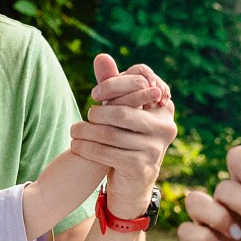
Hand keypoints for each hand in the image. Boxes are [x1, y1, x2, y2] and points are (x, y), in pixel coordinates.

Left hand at [69, 55, 175, 195]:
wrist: (132, 185)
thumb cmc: (125, 140)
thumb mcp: (120, 111)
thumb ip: (113, 84)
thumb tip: (101, 56)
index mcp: (164, 108)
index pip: (141, 81)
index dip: (116, 84)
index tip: (95, 93)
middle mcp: (165, 127)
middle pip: (123, 110)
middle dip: (99, 112)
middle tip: (85, 114)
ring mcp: (155, 148)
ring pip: (111, 133)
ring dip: (87, 131)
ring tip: (74, 130)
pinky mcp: (140, 167)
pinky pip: (106, 153)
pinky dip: (87, 148)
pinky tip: (76, 146)